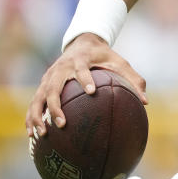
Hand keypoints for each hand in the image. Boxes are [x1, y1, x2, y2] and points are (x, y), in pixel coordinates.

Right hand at [25, 33, 147, 137]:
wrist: (82, 42)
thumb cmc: (104, 56)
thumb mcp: (120, 63)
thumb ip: (133, 80)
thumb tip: (146, 102)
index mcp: (80, 60)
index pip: (82, 69)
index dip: (85, 79)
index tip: (92, 91)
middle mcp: (61, 68)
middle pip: (53, 87)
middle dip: (55, 106)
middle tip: (62, 124)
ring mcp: (49, 77)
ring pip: (38, 97)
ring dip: (38, 116)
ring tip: (42, 134)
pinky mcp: (43, 84)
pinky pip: (34, 103)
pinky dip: (31, 117)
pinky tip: (32, 136)